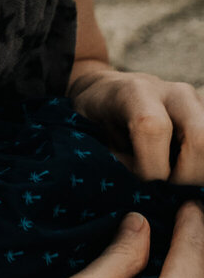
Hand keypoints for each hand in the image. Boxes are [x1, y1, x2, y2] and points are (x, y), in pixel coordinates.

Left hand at [69, 61, 203, 183]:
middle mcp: (175, 93)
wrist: (108, 90)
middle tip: (163, 188)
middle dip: (184, 176)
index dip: (149, 166)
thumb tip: (133, 185)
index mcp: (136, 93)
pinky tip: (183, 174)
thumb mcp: (84, 134)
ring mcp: (198, 103)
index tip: (139, 181)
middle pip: (200, 141)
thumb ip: (108, 158)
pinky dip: (200, 167)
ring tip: (174, 182)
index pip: (153, 129)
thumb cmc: (91, 116)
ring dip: (197, 174)